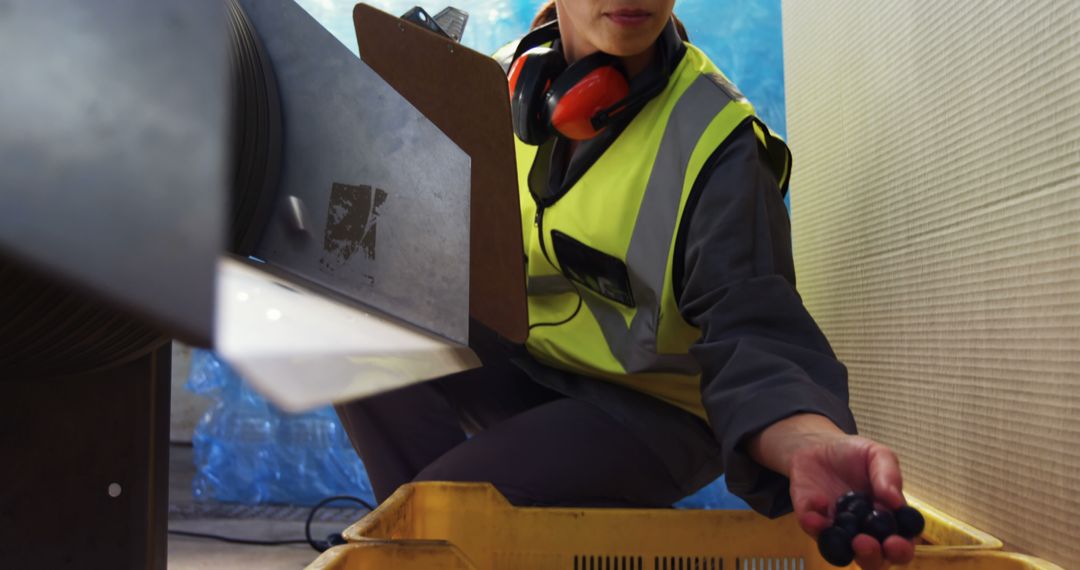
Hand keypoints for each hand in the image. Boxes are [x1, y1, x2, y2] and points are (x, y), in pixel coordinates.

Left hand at [749, 415, 915, 568]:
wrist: (819, 446)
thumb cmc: (855, 455)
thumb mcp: (878, 456)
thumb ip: (889, 476)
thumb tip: (897, 502)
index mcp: (888, 519)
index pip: (901, 543)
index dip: (901, 549)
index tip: (896, 542)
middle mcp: (865, 532)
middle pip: (873, 559)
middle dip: (873, 557)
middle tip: (866, 543)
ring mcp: (837, 530)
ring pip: (842, 554)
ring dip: (844, 550)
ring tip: (846, 536)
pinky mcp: (812, 522)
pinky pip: (814, 531)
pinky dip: (815, 524)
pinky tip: (818, 507)